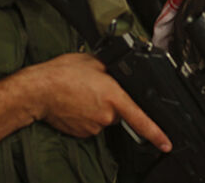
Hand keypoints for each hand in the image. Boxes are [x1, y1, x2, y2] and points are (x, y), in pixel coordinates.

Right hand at [19, 53, 171, 151]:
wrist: (38, 90)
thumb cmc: (62, 73)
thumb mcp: (94, 61)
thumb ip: (112, 69)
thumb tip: (120, 71)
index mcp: (113, 96)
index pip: (141, 119)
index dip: (157, 133)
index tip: (167, 143)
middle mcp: (106, 115)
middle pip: (119, 112)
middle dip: (112, 101)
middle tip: (95, 88)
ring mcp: (93, 126)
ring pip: (104, 118)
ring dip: (98, 108)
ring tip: (81, 93)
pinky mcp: (81, 133)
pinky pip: (91, 124)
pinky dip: (86, 115)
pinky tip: (75, 103)